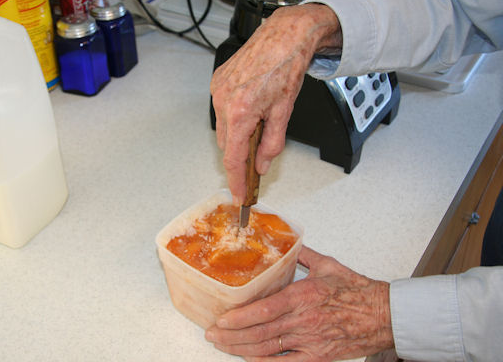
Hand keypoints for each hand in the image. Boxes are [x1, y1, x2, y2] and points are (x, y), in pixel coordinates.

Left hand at [205, 245, 393, 360]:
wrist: (385, 314)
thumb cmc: (357, 291)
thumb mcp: (328, 265)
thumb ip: (302, 256)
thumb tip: (285, 245)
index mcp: (304, 296)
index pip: (264, 310)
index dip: (239, 318)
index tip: (221, 320)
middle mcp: (303, 320)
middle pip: (259, 332)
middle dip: (231, 336)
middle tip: (212, 335)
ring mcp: (310, 341)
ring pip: (268, 349)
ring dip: (241, 350)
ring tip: (223, 347)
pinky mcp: (318, 356)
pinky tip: (250, 361)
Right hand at [210, 3, 341, 203]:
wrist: (283, 35)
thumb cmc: (286, 67)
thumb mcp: (284, 112)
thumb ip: (271, 144)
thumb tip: (261, 165)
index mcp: (241, 112)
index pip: (233, 158)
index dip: (235, 180)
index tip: (238, 194)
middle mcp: (224, 101)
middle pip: (226, 144)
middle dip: (240, 154)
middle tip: (257, 155)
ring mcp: (218, 90)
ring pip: (223, 128)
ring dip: (237, 133)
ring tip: (259, 120)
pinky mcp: (217, 81)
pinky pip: (221, 109)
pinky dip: (233, 116)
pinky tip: (250, 106)